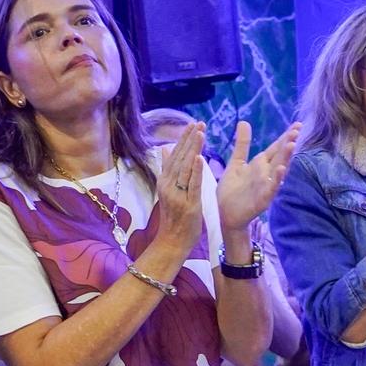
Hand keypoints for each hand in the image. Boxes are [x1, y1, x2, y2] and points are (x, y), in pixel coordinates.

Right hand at [151, 122, 207, 254]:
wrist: (172, 241)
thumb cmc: (174, 217)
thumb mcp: (169, 190)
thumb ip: (167, 169)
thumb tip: (164, 148)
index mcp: (165, 180)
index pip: (174, 155)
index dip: (184, 139)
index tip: (192, 124)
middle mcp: (168, 185)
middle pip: (180, 158)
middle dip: (190, 139)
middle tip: (199, 123)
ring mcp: (177, 194)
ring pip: (186, 168)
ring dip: (193, 149)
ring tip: (200, 133)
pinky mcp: (188, 204)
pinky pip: (192, 185)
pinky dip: (196, 171)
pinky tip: (200, 157)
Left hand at [216, 120, 300, 231]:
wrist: (224, 214)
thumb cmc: (231, 190)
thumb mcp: (236, 162)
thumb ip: (243, 144)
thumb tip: (244, 121)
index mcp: (261, 164)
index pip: (276, 147)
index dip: (285, 136)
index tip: (297, 124)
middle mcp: (266, 174)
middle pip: (280, 155)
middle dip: (288, 143)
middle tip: (297, 130)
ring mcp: (266, 186)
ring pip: (278, 170)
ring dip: (285, 158)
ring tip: (292, 145)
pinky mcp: (262, 199)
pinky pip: (271, 188)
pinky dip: (276, 179)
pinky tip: (280, 169)